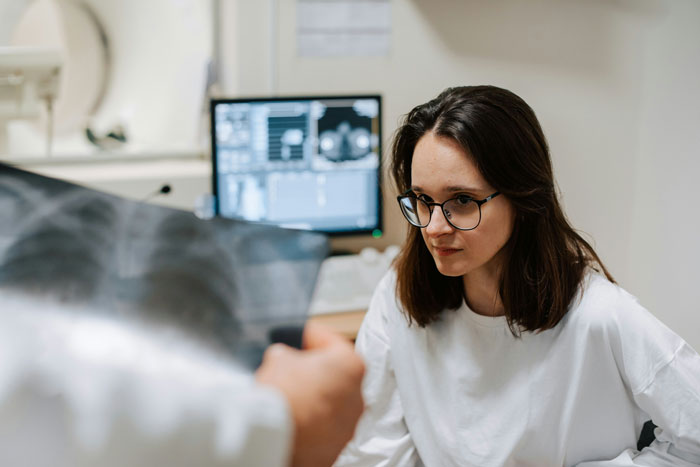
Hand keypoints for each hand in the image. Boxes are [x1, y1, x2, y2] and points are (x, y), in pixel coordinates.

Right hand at [255, 322, 364, 466]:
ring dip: (314, 397)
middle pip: (334, 375)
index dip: (310, 335)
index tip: (298, 335)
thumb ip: (288, 353)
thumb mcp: (279, 356)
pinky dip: (310, 421)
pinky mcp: (336, 447)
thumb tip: (284, 358)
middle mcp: (358, 396)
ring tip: (288, 394)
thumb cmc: (283, 393)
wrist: (274, 437)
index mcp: (351, 365)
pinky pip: (323, 427)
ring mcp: (349, 425)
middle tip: (291, 366)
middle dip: (314, 370)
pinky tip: (291, 416)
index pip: (330, 341)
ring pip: (330, 403)